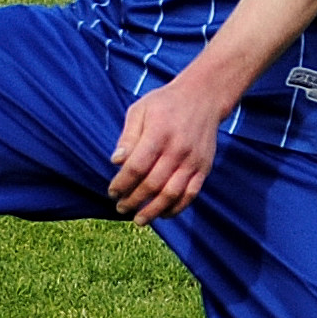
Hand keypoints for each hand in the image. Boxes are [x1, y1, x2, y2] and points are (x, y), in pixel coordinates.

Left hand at [106, 74, 223, 221]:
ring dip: (153, 211)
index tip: (112, 192)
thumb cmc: (165, 104)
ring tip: (139, 220)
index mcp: (158, 133)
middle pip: (152, 184)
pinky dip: (176, 208)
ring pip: (172, 194)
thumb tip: (116, 162)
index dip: (122, 183)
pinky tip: (163, 215)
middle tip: (121, 207)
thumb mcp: (140, 110)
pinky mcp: (204, 168)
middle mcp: (177, 149)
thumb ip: (128, 137)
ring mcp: (193, 160)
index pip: (137, 166)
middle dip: (133, 200)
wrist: (203, 97)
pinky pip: (190, 194)